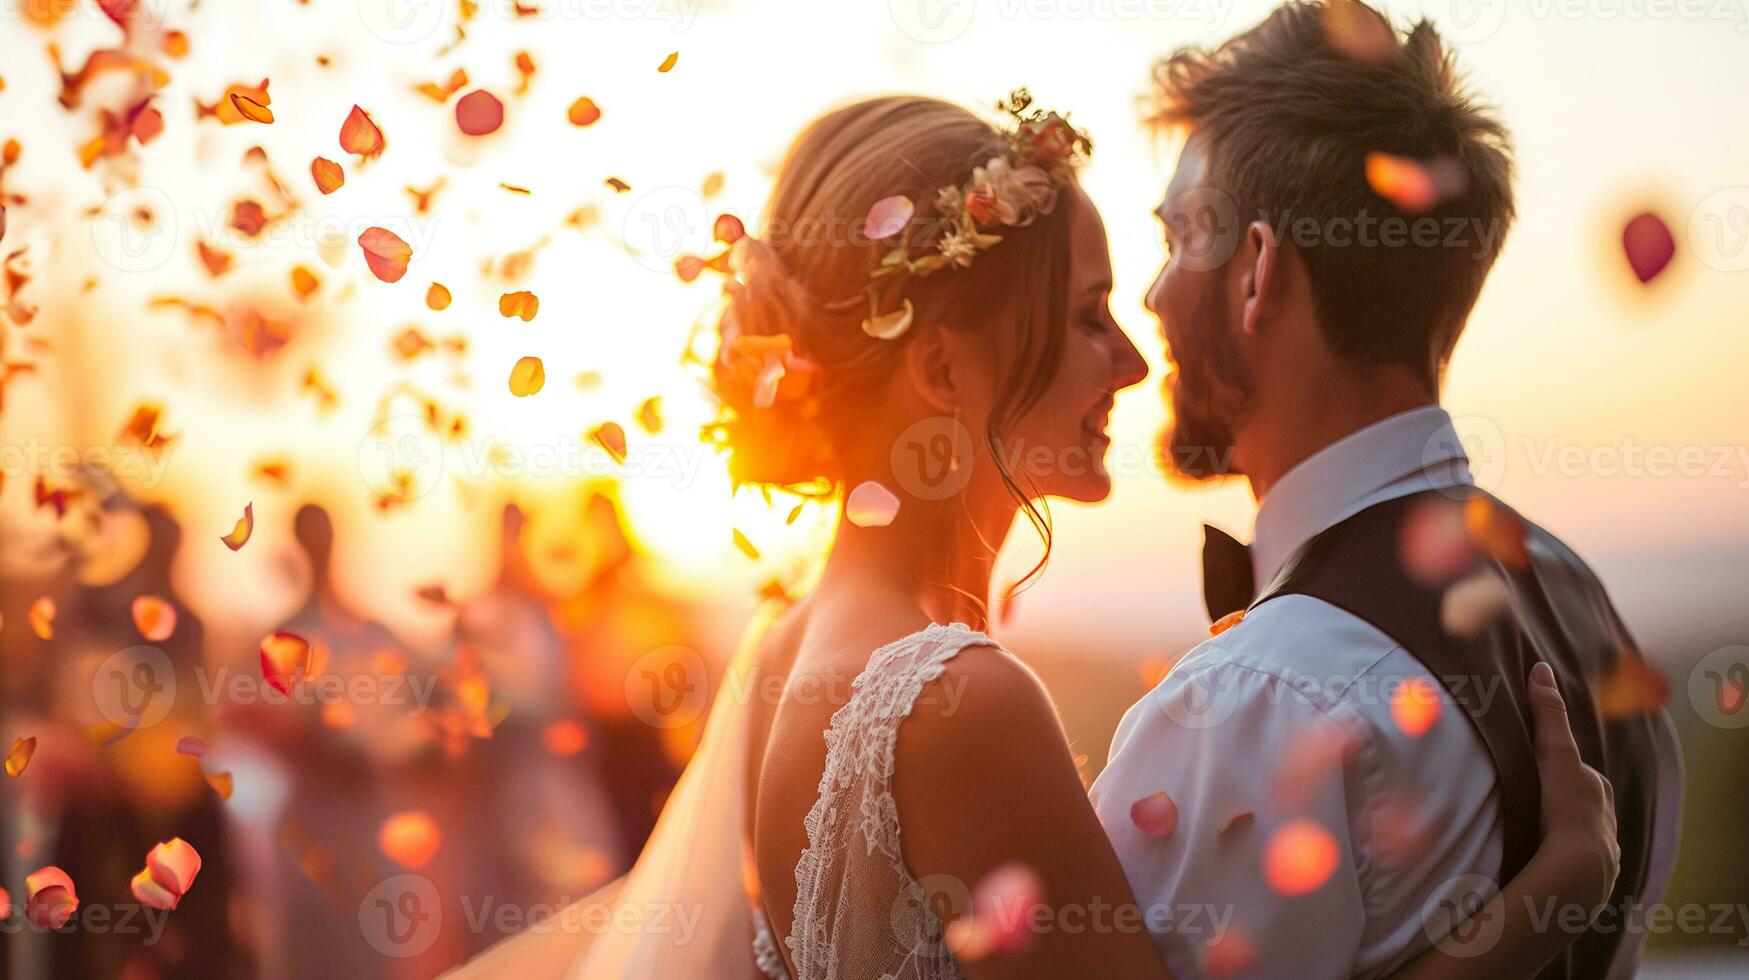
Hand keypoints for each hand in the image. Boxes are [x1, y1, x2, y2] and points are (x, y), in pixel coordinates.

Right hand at [1528, 660, 1619, 914]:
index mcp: (1598, 791)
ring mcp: (1602, 854)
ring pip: (1581, 836)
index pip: (1576, 774)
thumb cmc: (1567, 807)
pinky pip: (1576, 867)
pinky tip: (1546, 867)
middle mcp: (1607, 820)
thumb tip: (1541, 666)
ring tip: (1534, 839)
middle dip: (1562, 803)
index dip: (1556, 770)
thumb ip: (1549, 715)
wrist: (1578, 868)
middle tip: (1531, 804)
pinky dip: (1563, 863)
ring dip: (1562, 837)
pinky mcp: (1592, 883)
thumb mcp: (1555, 755)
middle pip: (1582, 804)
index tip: (1537, 772)